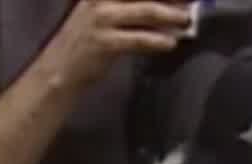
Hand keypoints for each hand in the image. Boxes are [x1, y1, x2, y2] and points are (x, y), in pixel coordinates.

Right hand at [40, 0, 194, 85]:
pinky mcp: (104, 42)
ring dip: (172, 14)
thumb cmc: (88, 40)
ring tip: (187, 19)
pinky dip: (158, 40)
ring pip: (146, 10)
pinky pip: (138, 39)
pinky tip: (170, 42)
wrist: (60, 68)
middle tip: (192, 1)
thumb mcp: (105, 14)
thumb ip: (133, 7)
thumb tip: (168, 5)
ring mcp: (101, 18)